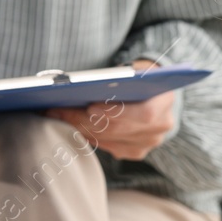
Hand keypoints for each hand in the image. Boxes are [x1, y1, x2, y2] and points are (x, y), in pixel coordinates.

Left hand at [43, 60, 175, 160]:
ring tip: (56, 115)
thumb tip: (85, 85)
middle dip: (83, 118)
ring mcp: (149, 142)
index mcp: (165, 101)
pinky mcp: (136, 151)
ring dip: (79, 126)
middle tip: (56, 110)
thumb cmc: (139, 76)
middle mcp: (162, 126)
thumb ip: (121, 78)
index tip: (91, 107)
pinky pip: (107, 145)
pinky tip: (70, 124)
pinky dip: (87, 134)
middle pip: (118, 128)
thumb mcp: (136, 69)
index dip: (117, 113)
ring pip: (109, 138)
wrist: (154, 92)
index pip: (144, 114)